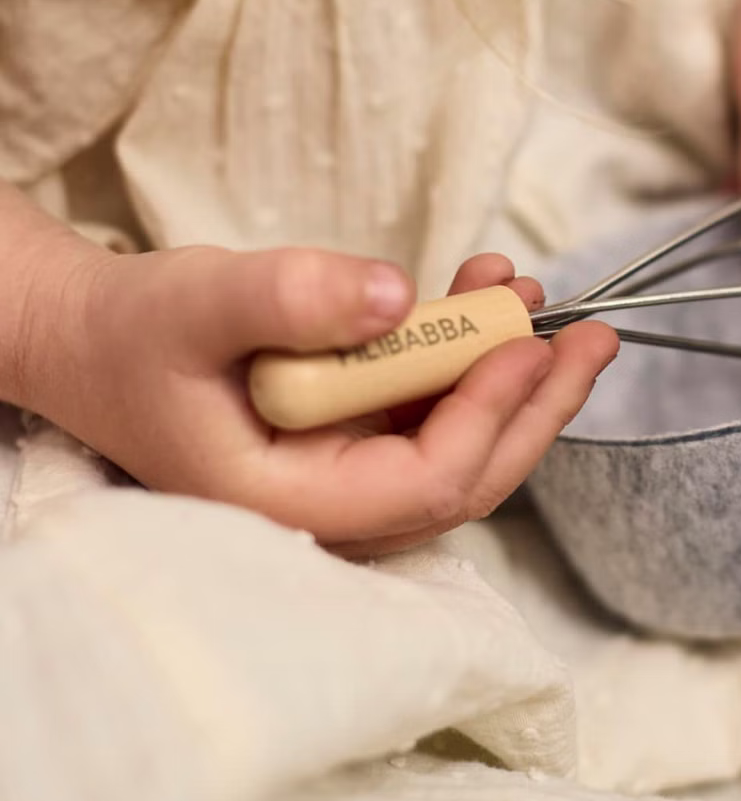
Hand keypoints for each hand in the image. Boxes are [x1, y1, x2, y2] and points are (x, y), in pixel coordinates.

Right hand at [45, 243, 616, 555]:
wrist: (90, 339)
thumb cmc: (134, 330)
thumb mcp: (201, 298)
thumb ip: (291, 296)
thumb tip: (396, 297)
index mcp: (288, 505)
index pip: (424, 484)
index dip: (488, 417)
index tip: (528, 344)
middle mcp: (329, 509)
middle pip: (466, 479)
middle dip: (536, 406)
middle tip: (591, 336)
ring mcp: (345, 478)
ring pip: (459, 443)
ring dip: (507, 371)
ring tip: (526, 290)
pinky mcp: (353, 443)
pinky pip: (432, 412)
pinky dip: (466, 357)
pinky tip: (482, 292)